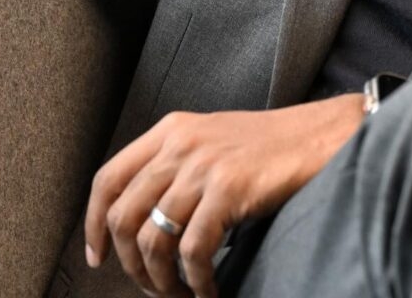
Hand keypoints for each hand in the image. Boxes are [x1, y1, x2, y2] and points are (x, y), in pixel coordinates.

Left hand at [84, 93, 364, 297]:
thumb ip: (174, 166)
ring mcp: (203, 166)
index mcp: (170, 130)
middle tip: (153, 288)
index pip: (109, 179)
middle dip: (131, 265)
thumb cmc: (267, 146)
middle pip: (124, 217)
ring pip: (153, 240)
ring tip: (182, 295)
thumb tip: (139, 221)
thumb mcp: (209, 141)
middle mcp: (179, 144)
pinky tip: (208, 291)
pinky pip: (193, 252)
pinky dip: (196, 282)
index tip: (98, 257)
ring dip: (162, 282)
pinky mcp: (228, 189)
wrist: (317, 136)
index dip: (94, 224)